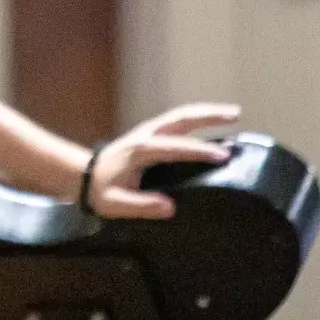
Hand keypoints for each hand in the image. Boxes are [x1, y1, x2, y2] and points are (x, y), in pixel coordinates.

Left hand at [88, 103, 240, 219]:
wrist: (84, 174)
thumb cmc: (100, 190)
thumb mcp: (114, 204)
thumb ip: (140, 206)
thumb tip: (170, 207)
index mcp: (139, 151)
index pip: (174, 148)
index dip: (198, 151)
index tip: (221, 156)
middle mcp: (146, 135)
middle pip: (180, 119)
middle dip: (208, 116)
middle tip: (235, 115)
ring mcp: (149, 130)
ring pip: (181, 115)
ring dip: (206, 112)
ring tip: (233, 113)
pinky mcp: (152, 132)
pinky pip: (178, 121)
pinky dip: (197, 118)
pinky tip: (213, 121)